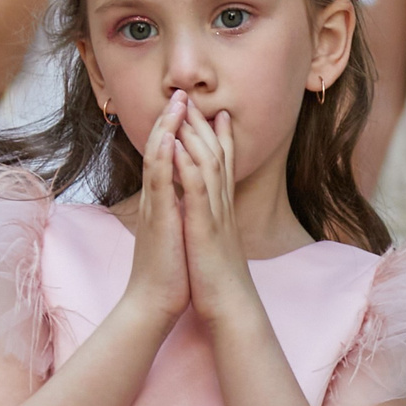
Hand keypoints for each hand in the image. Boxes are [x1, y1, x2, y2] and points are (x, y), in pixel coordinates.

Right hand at [121, 93, 191, 325]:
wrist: (155, 302)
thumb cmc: (170, 271)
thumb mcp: (178, 232)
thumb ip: (179, 210)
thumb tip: (186, 197)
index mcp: (164, 200)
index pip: (170, 157)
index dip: (179, 132)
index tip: (191, 109)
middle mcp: (157, 198)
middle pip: (162, 149)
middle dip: (173, 120)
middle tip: (182, 91)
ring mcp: (155, 206)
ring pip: (158, 158)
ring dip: (167, 127)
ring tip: (177, 101)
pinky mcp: (157, 218)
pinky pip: (159, 182)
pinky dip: (163, 157)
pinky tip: (169, 137)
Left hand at [169, 93, 256, 325]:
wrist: (230, 308)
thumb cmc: (219, 281)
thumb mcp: (216, 244)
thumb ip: (213, 223)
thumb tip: (209, 213)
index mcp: (223, 210)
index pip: (222, 165)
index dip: (218, 137)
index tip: (213, 112)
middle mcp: (222, 207)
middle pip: (215, 155)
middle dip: (203, 124)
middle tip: (193, 96)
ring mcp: (215, 215)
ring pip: (208, 165)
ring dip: (194, 134)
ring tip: (183, 107)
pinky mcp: (204, 228)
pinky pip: (195, 190)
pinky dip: (186, 164)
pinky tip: (175, 144)